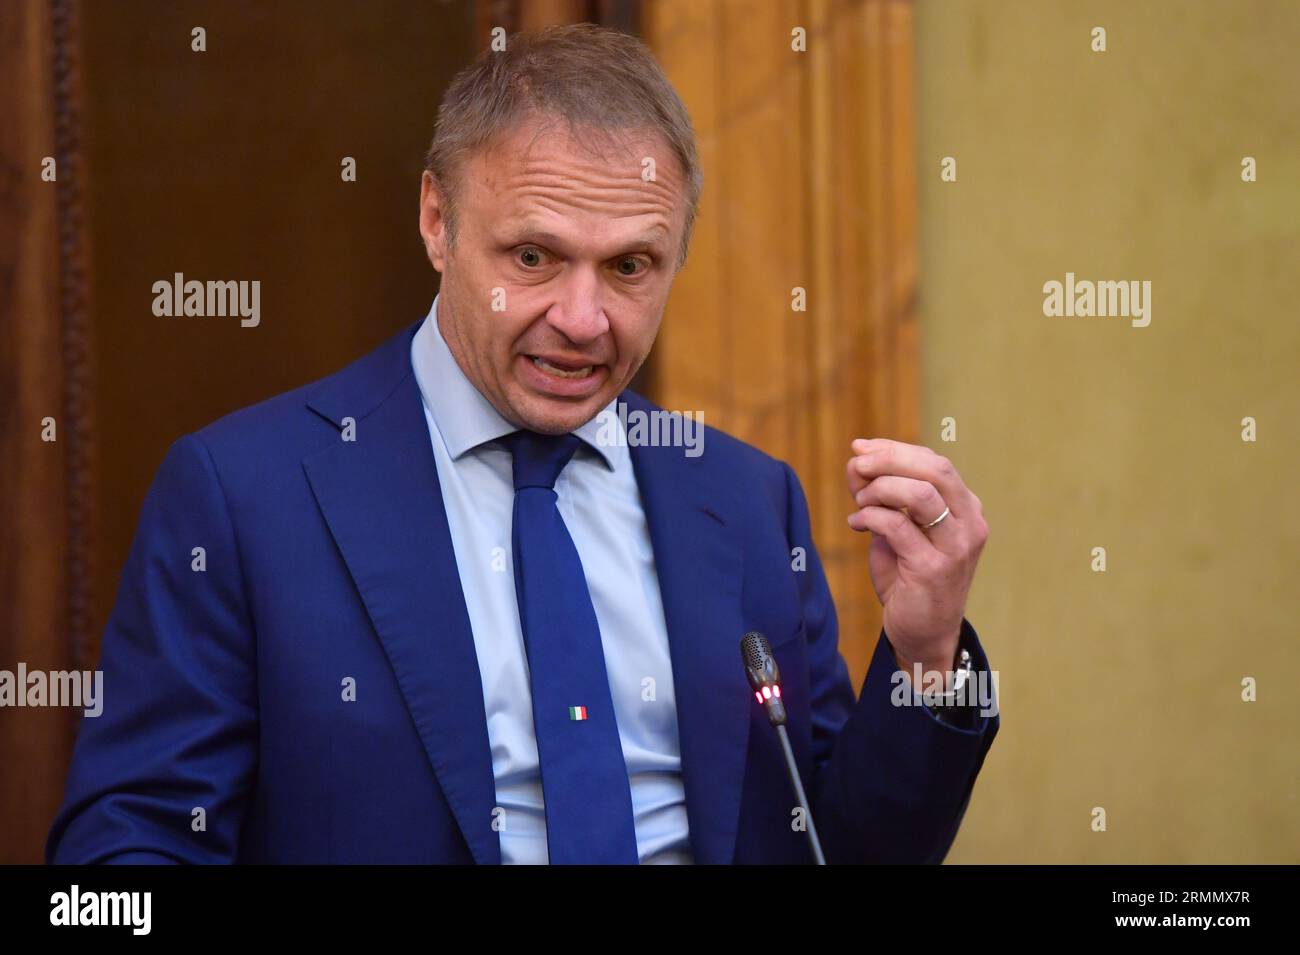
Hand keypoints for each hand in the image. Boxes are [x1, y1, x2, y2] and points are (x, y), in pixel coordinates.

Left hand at [845, 438, 988, 679]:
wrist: (923, 634)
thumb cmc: (909, 580)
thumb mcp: (894, 530)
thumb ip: (879, 496)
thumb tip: (855, 460)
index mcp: (966, 508)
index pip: (935, 462)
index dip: (895, 449)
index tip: (861, 447)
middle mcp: (969, 523)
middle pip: (934, 469)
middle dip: (889, 458)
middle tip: (857, 464)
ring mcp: (956, 546)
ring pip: (920, 493)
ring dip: (880, 489)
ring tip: (859, 501)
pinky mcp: (934, 568)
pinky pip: (898, 526)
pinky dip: (870, 516)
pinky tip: (857, 523)